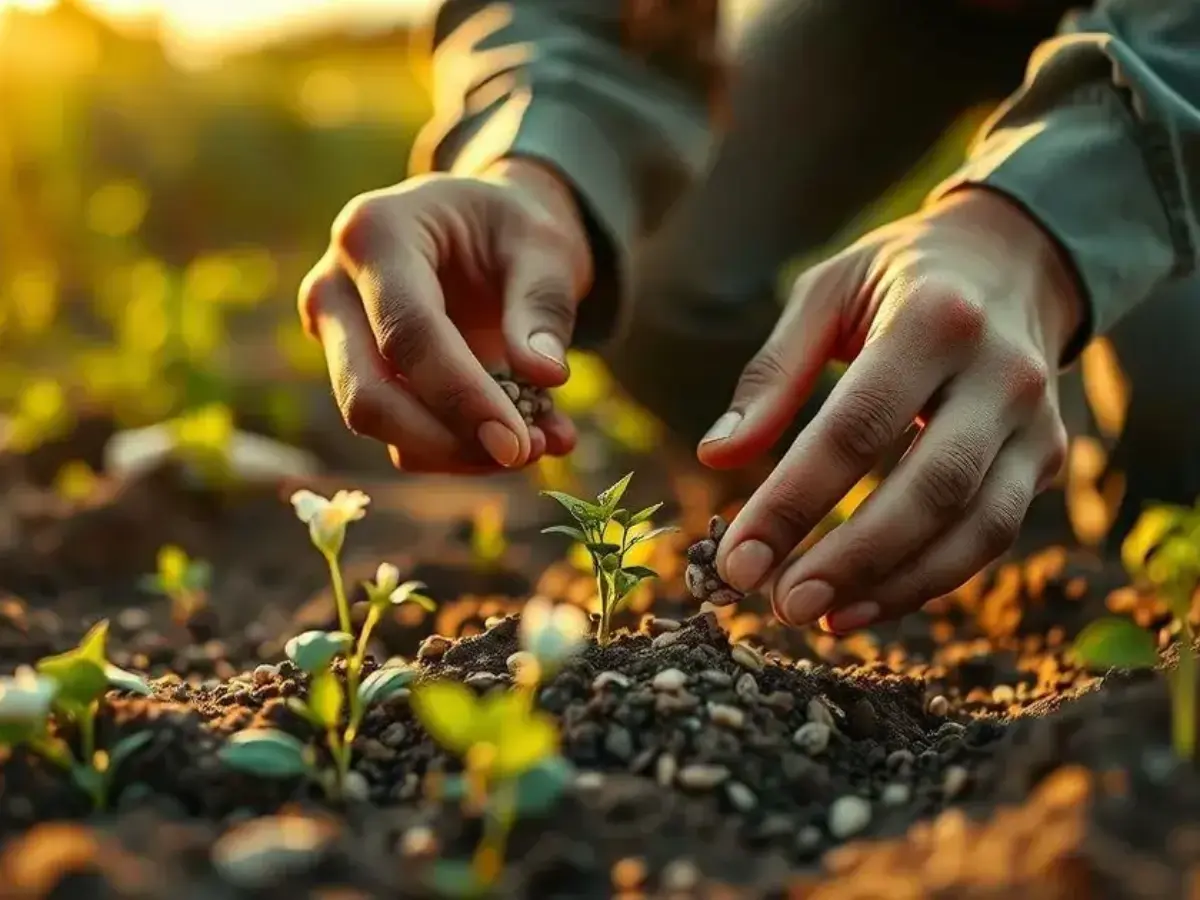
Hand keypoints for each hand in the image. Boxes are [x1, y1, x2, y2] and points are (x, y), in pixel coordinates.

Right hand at [297, 159, 591, 472]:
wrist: (483, 224)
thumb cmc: (510, 226)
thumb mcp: (545, 246)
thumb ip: (543, 305)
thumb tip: (545, 375)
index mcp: (375, 234)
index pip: (408, 333)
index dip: (461, 397)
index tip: (516, 443)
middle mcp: (334, 287)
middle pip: (368, 394)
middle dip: (446, 440)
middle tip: (524, 454)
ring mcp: (335, 335)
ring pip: (378, 424)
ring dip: (457, 452)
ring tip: (540, 442)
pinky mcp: (354, 374)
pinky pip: (397, 433)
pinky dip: (459, 450)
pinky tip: (521, 438)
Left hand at [697, 188, 1082, 630]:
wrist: (1013, 261)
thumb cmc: (895, 278)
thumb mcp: (826, 295)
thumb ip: (772, 374)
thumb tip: (715, 456)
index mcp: (934, 319)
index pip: (855, 428)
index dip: (794, 502)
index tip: (738, 559)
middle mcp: (1001, 373)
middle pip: (929, 487)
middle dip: (851, 558)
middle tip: (781, 605)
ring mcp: (1037, 420)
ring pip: (976, 528)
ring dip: (894, 585)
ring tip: (818, 617)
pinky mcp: (1049, 456)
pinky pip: (993, 536)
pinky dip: (929, 580)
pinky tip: (863, 604)